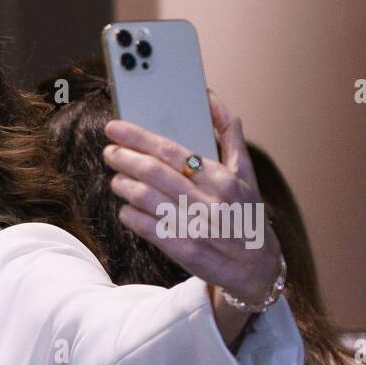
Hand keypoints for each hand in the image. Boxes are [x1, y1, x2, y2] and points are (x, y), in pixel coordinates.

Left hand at [102, 90, 282, 338]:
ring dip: (123, 185)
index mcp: (223, 178)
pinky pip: (145, 227)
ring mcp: (194, 226)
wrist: (255, 266)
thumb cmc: (245, 212)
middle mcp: (208, 201)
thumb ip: (229, 134)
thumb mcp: (246, 172)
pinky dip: (129, 215)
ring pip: (145, 198)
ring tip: (117, 179)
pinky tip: (126, 208)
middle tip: (110, 152)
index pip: (172, 151)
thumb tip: (211, 98)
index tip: (116, 128)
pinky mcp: (182, 250)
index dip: (139, 137)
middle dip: (124, 158)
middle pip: (153, 172)